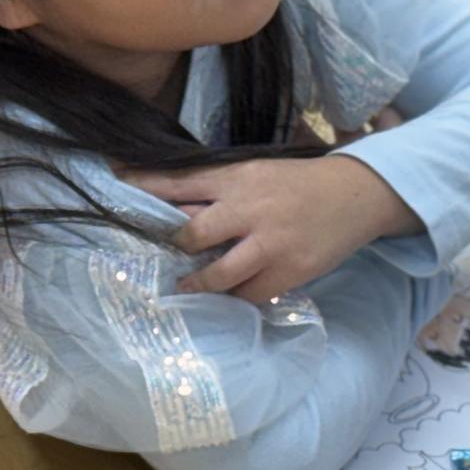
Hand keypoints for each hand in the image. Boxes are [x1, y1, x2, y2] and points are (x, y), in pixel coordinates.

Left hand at [123, 154, 415, 302]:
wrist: (355, 195)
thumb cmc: (298, 183)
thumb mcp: (257, 172)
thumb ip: (219, 189)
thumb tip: (174, 208)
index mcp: (238, 177)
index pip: (180, 180)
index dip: (144, 182)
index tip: (114, 179)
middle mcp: (249, 209)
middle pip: (192, 231)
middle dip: (174, 244)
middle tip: (160, 253)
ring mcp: (269, 243)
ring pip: (217, 273)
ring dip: (196, 283)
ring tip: (184, 286)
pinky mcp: (288, 271)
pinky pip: (248, 294)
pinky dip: (232, 297)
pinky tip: (225, 297)